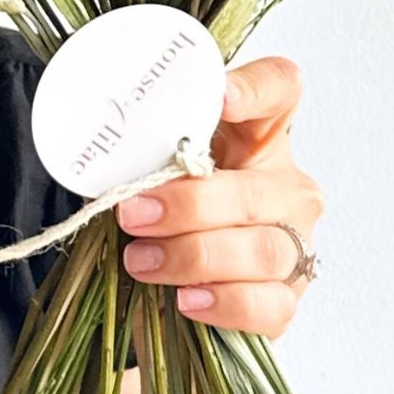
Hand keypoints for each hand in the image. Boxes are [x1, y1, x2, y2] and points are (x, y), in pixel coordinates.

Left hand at [114, 55, 321, 335]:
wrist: (170, 292)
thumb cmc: (161, 217)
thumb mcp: (151, 176)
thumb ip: (141, 160)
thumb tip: (98, 159)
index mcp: (257, 135)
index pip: (280, 89)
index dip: (257, 89)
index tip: (221, 98)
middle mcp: (286, 187)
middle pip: (259, 191)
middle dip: (191, 205)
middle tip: (133, 213)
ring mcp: (295, 243)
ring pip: (262, 250)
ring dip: (194, 256)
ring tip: (141, 261)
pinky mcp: (287, 298)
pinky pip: (268, 305)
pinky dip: (224, 303)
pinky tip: (186, 300)